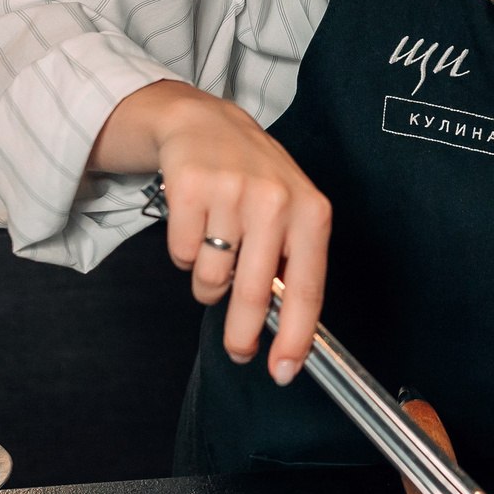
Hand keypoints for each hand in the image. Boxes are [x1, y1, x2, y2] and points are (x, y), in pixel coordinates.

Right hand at [93, 80, 331, 384]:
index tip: (283, 371)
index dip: (295, 337)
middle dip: (242, 334)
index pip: (306, 288)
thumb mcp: (292, 212)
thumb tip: (286, 332)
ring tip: (216, 248)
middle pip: (253, 294)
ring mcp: (230, 193)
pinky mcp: (188, 189)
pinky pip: (182, 256)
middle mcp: (275, 201)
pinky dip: (185, 253)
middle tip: (238, 351)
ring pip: (211, 280)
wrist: (206, 122)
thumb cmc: (256, 180)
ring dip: (209, 282)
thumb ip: (292, 265)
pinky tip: (196, 223)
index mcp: (311, 211)